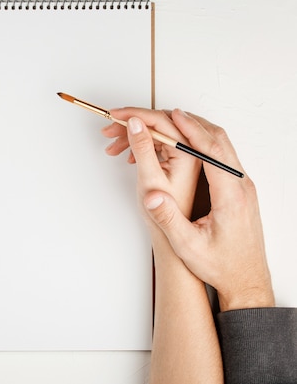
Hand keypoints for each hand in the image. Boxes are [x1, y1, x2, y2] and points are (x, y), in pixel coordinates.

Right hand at [137, 111, 273, 310]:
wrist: (245, 280)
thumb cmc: (219, 265)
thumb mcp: (187, 245)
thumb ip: (168, 219)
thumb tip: (151, 195)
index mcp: (231, 194)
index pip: (210, 149)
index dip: (189, 129)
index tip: (171, 114)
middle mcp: (241, 185)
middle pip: (216, 139)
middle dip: (186, 122)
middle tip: (161, 115)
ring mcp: (242, 186)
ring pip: (220, 145)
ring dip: (194, 131)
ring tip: (167, 126)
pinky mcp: (238, 190)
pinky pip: (220, 156)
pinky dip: (200, 144)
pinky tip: (183, 148)